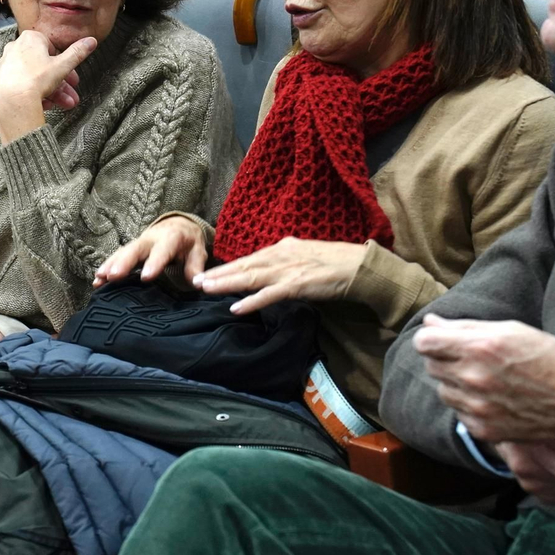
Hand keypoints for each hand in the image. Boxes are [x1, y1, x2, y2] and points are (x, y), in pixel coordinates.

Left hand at [0, 30, 96, 143]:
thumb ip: (77, 53)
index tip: (72, 78)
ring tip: (61, 104)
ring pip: (33, 77)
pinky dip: (32, 94)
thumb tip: (90, 41)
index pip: (53, 49)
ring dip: (50, 92)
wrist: (12, 101)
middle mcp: (15, 48)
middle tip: (70, 95)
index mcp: (30, 39)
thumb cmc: (36, 80)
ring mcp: (5, 65)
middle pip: (43, 66)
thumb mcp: (62, 66)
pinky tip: (43, 105)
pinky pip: (20, 86)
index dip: (65, 66)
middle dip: (60, 83)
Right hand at [94, 215, 208, 287]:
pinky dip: (107, 268)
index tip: (146, 277)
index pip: (162, 250)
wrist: (178, 226)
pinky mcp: (130, 250)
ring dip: (110, 265)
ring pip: (122, 253)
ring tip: (99, 279)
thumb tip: (197, 283)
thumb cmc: (188, 242)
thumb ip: (196, 266)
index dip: (154, 262)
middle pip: (135, 249)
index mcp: (171, 237)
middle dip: (123, 263)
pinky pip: (117, 258)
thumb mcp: (198, 251)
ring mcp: (138, 243)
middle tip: (113, 276)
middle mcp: (151, 238)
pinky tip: (97, 281)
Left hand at [194, 237, 367, 314]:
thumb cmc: (334, 262)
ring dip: (226, 284)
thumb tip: (267, 269)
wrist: (358, 266)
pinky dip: (252, 301)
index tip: (208, 274)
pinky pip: (269, 295)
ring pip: (250, 277)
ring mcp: (287, 270)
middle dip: (218, 275)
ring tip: (206, 290)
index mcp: (282, 248)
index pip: (248, 259)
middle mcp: (280, 256)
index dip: (226, 267)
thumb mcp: (303, 255)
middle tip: (196, 282)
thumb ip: (284, 261)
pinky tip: (236, 307)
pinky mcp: (297, 284)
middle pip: (243, 266)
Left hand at [415, 313, 554, 443]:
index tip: (443, 340)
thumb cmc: (554, 360)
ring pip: (443, 391)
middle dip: (446, 359)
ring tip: (486, 379)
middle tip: (474, 358)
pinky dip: (468, 405)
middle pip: (431, 365)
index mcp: (479, 348)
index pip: (424, 342)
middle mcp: (472, 378)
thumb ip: (466, 327)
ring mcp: (477, 407)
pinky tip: (493, 399)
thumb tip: (431, 323)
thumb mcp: (513, 331)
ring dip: (455, 383)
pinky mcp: (483, 430)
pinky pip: (458, 413)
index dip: (432, 338)